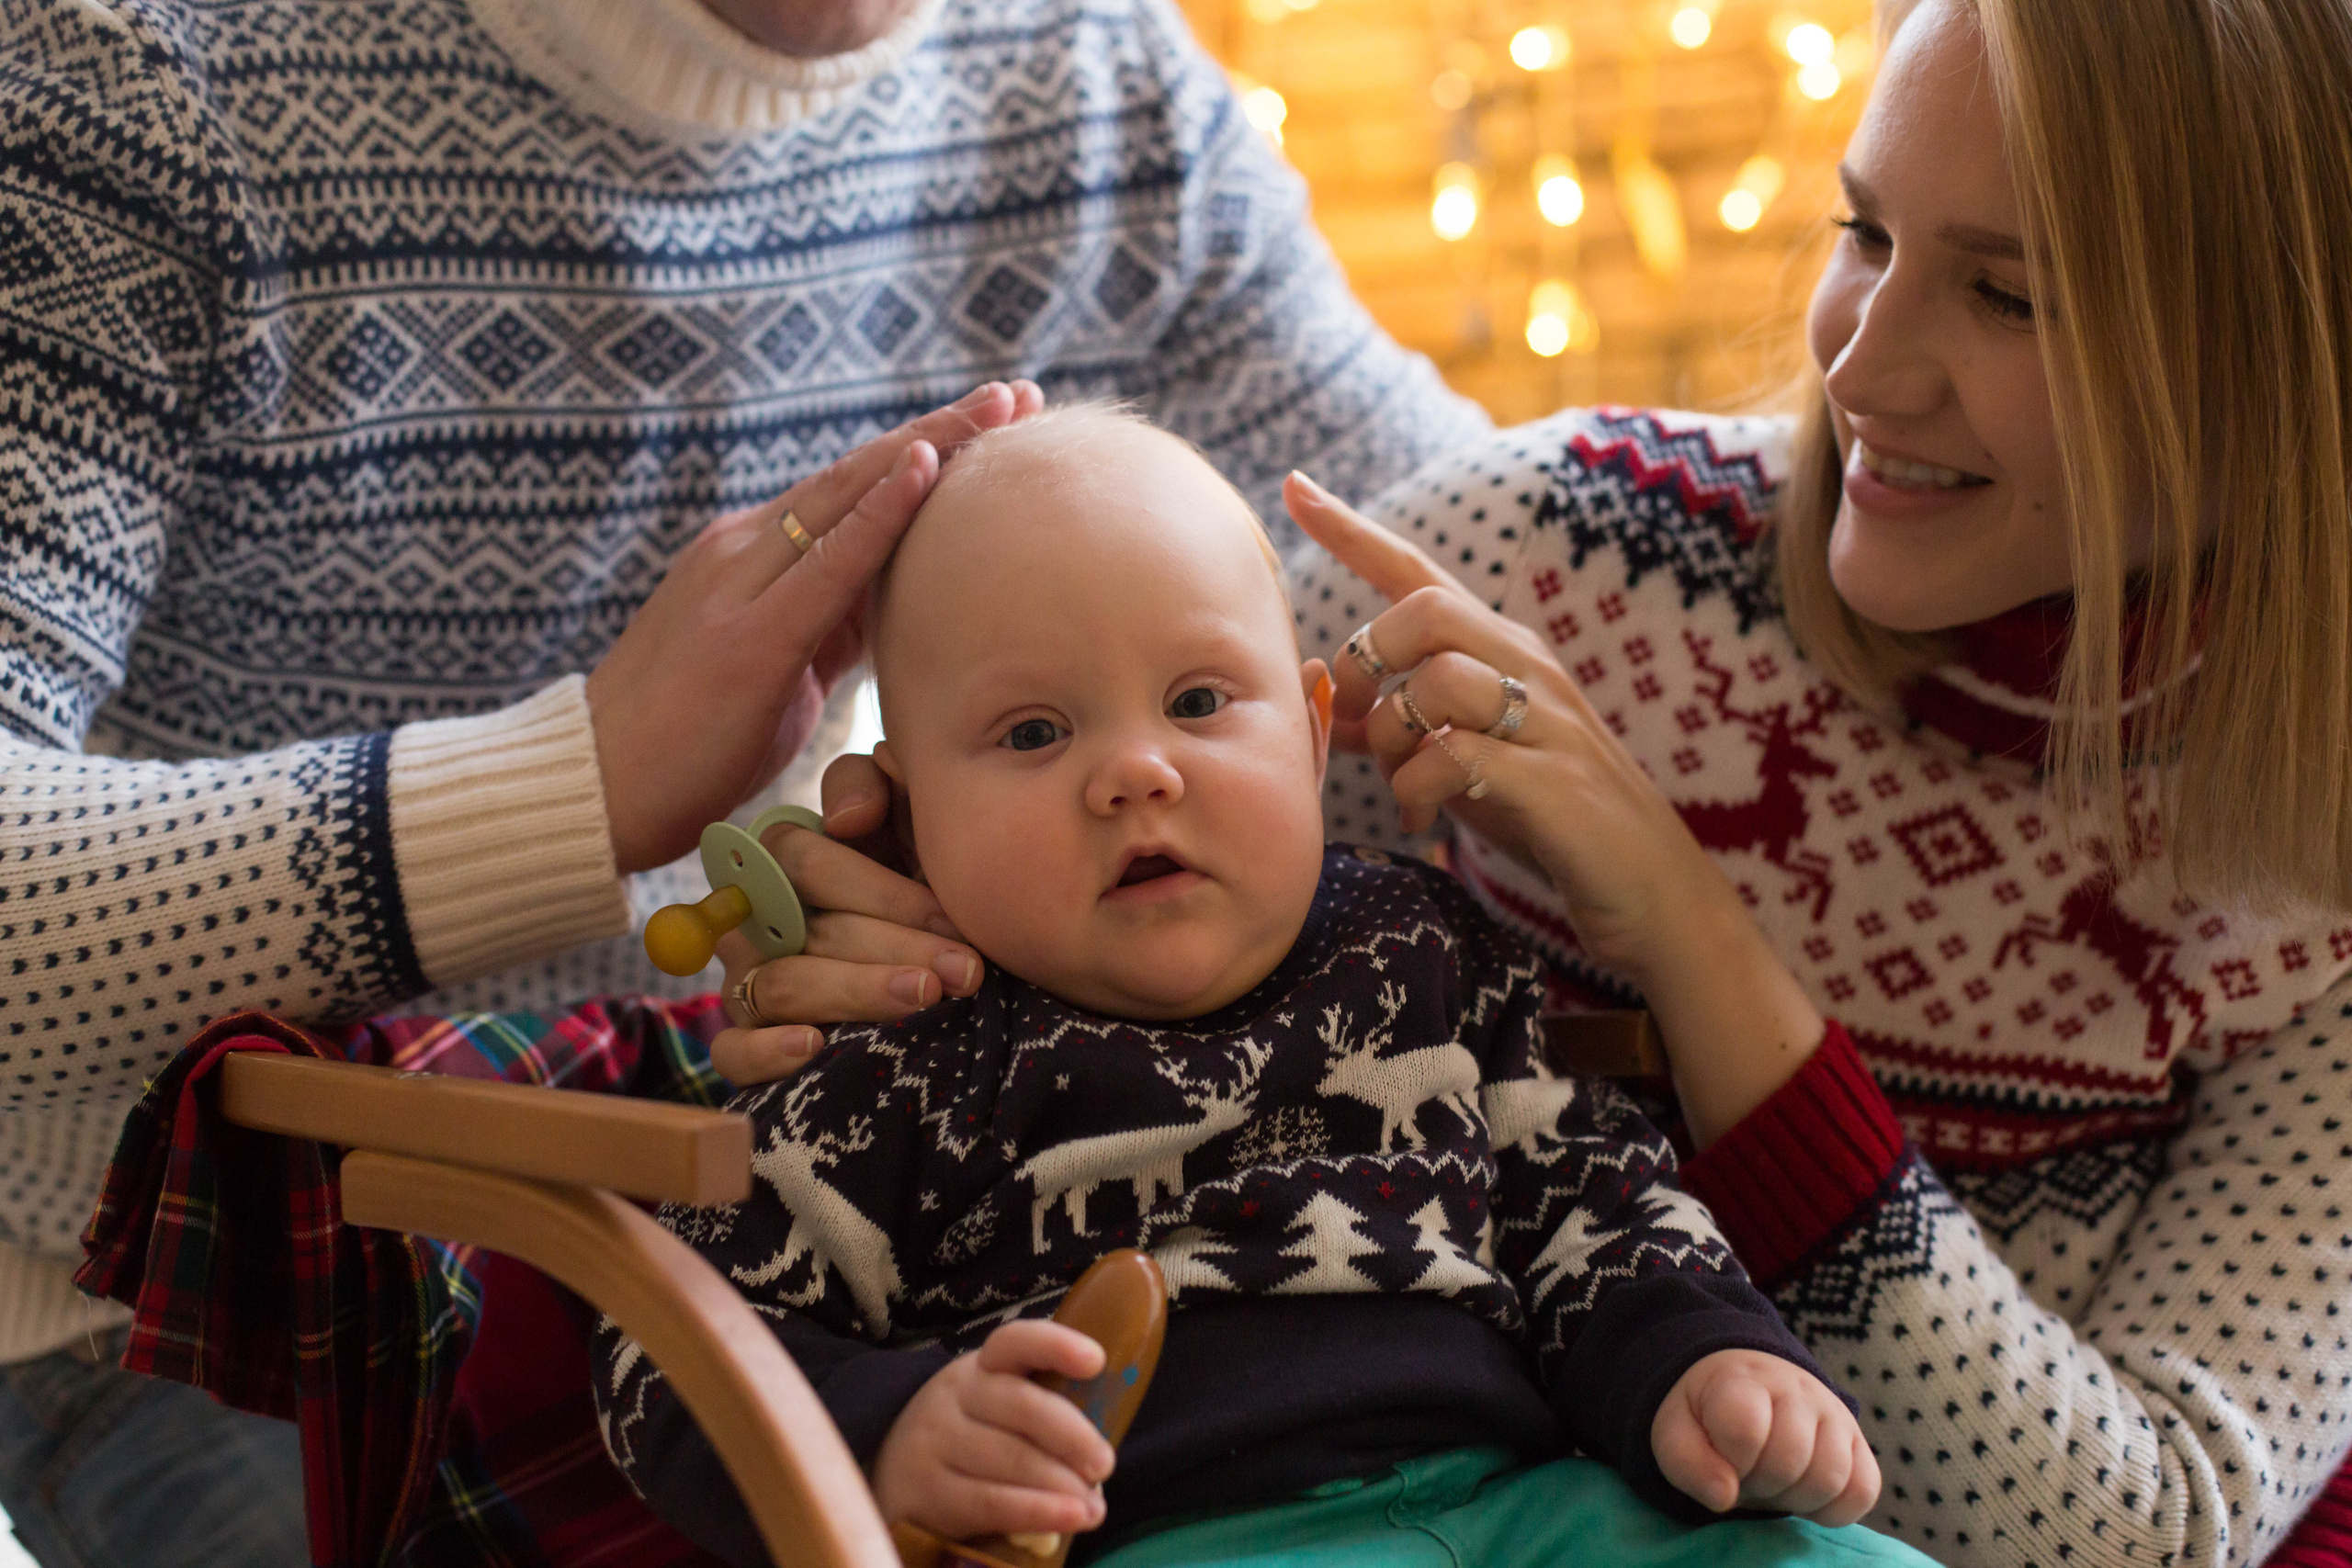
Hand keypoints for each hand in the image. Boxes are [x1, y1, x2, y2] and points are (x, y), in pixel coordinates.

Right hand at [587, 380, 1044, 874]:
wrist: (596, 789)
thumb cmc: (688, 740)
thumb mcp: (778, 670)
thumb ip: (827, 628)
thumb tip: (891, 610)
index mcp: (751, 558)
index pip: (852, 491)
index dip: (926, 452)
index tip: (996, 421)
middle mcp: (742, 551)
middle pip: (859, 475)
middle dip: (944, 431)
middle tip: (1019, 394)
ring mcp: (739, 586)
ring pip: (848, 497)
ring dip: (930, 447)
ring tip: (999, 410)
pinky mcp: (746, 638)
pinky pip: (826, 563)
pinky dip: (879, 513)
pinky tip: (926, 471)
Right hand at [708, 751, 982, 1083]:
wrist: (959, 960)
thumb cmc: (926, 879)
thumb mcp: (911, 818)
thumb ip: (876, 785)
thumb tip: (845, 818)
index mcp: (790, 860)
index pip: (802, 859)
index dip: (878, 889)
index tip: (952, 919)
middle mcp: (760, 918)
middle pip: (806, 930)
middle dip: (894, 948)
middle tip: (963, 971)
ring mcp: (748, 981)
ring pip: (780, 986)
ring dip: (855, 991)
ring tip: (922, 998)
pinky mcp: (747, 1044)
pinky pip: (734, 1053)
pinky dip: (768, 1051)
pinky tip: (813, 1046)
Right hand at [872, 1321, 1114, 1542]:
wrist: (892, 1470)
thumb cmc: (973, 1438)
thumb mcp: (998, 1409)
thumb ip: (1043, 1415)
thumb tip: (1098, 1461)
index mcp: (984, 1366)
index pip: (1017, 1342)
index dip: (1057, 1346)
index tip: (1096, 1361)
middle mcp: (956, 1395)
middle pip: (1021, 1405)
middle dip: (1072, 1435)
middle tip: (1105, 1464)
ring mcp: (936, 1440)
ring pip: (1009, 1457)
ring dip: (1060, 1483)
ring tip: (1093, 1507)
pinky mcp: (927, 1490)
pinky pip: (989, 1501)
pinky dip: (1035, 1511)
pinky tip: (1067, 1519)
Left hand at [1284, 470, 1727, 982]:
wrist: (1651, 889)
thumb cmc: (1548, 817)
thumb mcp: (1461, 764)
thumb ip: (1396, 730)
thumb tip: (1320, 706)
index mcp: (1504, 652)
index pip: (1419, 571)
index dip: (1353, 531)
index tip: (1294, 486)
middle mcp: (1530, 668)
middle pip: (1424, 610)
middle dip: (1366, 660)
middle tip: (1354, 721)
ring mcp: (1548, 721)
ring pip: (1438, 681)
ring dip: (1390, 736)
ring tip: (1400, 786)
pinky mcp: (1554, 782)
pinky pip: (1457, 756)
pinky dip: (1417, 788)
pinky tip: (1423, 819)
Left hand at [1651, 1349, 1878, 1525]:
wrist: (1745, 1384)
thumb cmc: (1706, 1415)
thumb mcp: (1675, 1433)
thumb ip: (1687, 1464)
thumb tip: (1724, 1496)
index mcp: (1744, 1380)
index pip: (1745, 1429)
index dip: (1729, 1461)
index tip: (1720, 1459)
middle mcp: (1797, 1389)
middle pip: (1790, 1460)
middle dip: (1759, 1483)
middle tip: (1744, 1474)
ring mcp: (1834, 1413)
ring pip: (1831, 1477)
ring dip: (1795, 1497)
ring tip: (1772, 1481)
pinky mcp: (1858, 1441)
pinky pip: (1864, 1490)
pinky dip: (1835, 1508)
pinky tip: (1803, 1494)